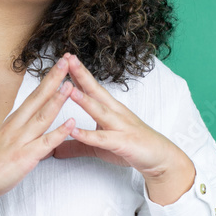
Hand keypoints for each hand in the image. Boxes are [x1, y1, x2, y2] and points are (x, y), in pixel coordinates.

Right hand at [0, 56, 76, 215]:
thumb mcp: (5, 139)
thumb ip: (20, 130)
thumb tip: (31, 124)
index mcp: (14, 121)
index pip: (34, 95)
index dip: (48, 80)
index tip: (59, 65)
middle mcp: (17, 126)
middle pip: (38, 98)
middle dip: (53, 79)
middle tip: (66, 61)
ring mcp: (20, 140)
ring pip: (42, 117)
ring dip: (57, 100)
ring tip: (70, 85)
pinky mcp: (24, 157)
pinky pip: (45, 143)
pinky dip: (59, 132)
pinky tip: (71, 122)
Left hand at [51, 53, 195, 204]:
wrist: (161, 158)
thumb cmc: (131, 146)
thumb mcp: (99, 146)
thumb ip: (77, 145)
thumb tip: (55, 148)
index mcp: (109, 108)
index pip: (91, 87)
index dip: (77, 73)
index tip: (64, 58)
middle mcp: (115, 112)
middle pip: (95, 90)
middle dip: (81, 74)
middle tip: (67, 59)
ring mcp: (120, 126)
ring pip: (99, 111)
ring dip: (84, 100)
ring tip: (69, 89)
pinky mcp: (123, 143)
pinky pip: (102, 139)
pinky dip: (88, 134)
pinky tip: (73, 130)